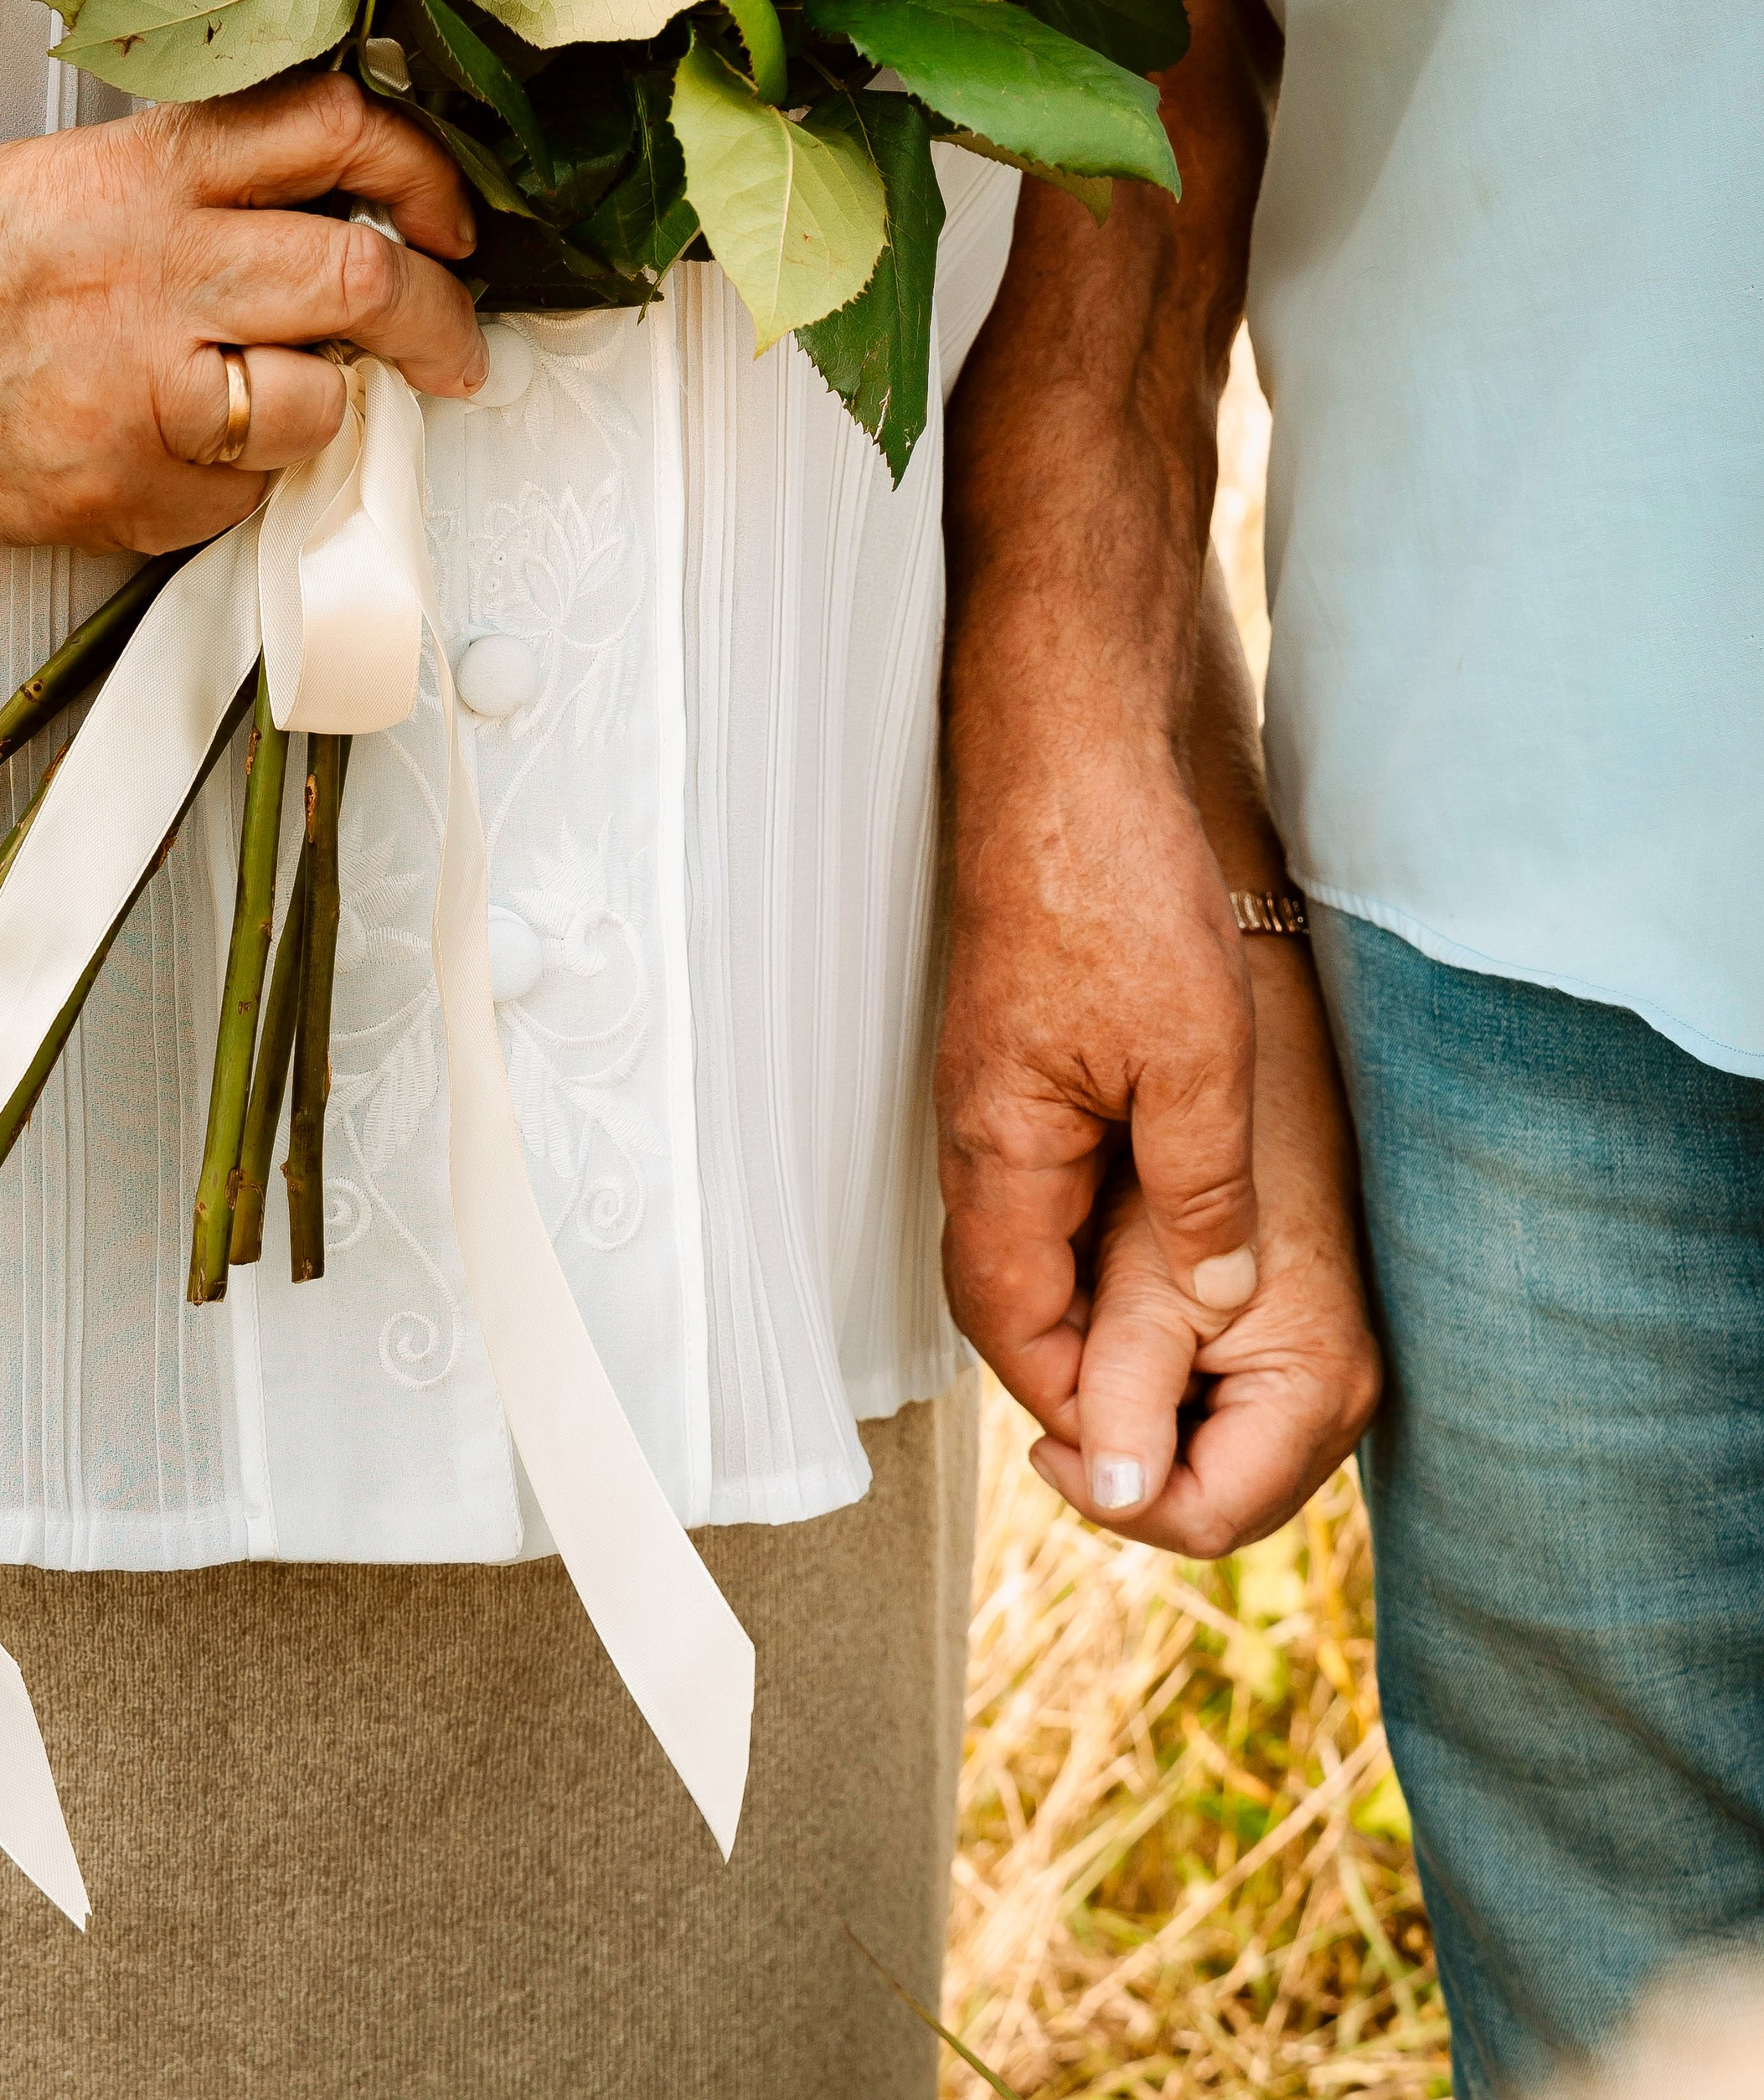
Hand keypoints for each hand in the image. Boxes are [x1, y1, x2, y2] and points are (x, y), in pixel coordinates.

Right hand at [0, 72, 483, 560]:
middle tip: (452, 343)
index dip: (426, 174)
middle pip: (362, 278)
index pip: (333, 131)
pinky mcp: (123, 489)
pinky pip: (248, 495)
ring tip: (307, 403)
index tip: (451, 217)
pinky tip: (189, 455)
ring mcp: (136, 389)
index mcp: (140, 172)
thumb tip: (348, 208)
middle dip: (439, 320)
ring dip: (338, 410)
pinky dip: (246, 483)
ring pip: (322, 400)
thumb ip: (201, 181)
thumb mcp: (67, 175)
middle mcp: (149, 271)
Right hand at [935, 745, 1261, 1439]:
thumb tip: (1222, 1296)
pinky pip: (1045, 1165)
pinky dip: (1096, 1218)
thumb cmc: (1113, 883)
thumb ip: (1205, 1188)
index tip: (1133, 1451)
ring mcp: (998, 1082)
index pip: (1010, 1321)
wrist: (1068, 753)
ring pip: (1028, 1225)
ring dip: (1087, 1292)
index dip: (1068, 1400)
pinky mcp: (1027, 1042)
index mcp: (1002, 1145)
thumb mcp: (1194, 1058)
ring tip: (1167, 1345)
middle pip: (1006, 1285)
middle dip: (1073, 1365)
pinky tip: (1158, 1221)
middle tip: (1152, 1419)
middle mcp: (982, 1125)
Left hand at [1028, 932, 1381, 1554]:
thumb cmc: (1223, 1131)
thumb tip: (1110, 1490)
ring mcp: (1318, 1363)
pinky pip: (1216, 1396)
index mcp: (1316, 1389)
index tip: (1043, 1435)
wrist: (1273, 1028)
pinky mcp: (1292, 1330)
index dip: (1108, 1490)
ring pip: (1206, 1448)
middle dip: (1121, 1454)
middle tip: (1057, 1381)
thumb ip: (1127, 1390)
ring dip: (1133, 1413)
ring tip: (1087, 1334)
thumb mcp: (1150, 1274)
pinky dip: (1154, 1376)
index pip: (1202, 1515)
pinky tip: (1120, 1316)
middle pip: (1208, 1492)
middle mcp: (1338, 1394)